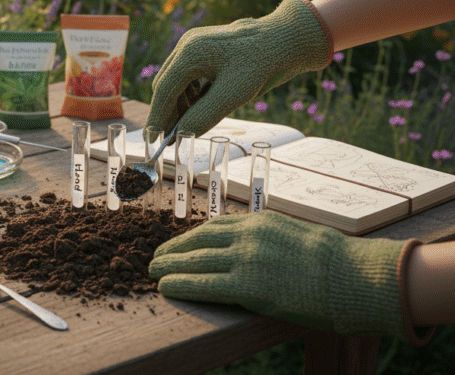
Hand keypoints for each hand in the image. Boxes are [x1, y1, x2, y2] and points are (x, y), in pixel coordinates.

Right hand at [145, 0, 331, 137]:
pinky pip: (187, 74)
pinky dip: (189, 92)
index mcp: (190, 53)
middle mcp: (187, 45)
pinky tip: (200, 105)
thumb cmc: (262, 65)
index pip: (164, 90)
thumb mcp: (234, 95)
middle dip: (167, 112)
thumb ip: (203, 116)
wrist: (285, 38)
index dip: (157, 117)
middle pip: (166, 85)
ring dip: (179, 103)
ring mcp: (193, 44)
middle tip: (170, 138)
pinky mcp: (203, 47)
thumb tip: (179, 137)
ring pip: (175, 80)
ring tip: (189, 123)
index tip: (153, 140)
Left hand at [149, 211, 411, 337]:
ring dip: (169, 266)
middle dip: (174, 250)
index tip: (178, 243)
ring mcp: (246, 260)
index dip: (190, 237)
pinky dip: (180, 284)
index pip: (214, 227)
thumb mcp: (296, 235)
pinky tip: (165, 286)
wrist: (354, 277)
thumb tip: (252, 248)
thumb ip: (269, 238)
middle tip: (155, 257)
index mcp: (260, 222)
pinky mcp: (247, 286)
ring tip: (153, 271)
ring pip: (195, 261)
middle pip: (198, 241)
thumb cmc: (335, 262)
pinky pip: (203, 284)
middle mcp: (248, 236)